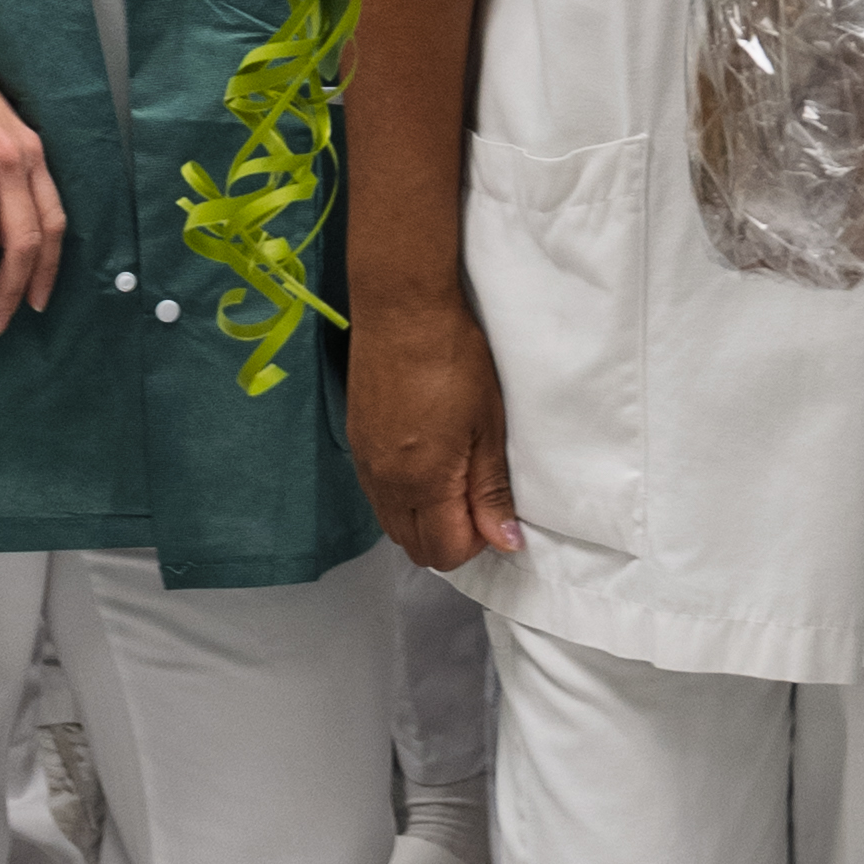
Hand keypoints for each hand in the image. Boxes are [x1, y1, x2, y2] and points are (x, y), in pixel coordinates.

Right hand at [345, 276, 519, 573]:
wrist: (402, 312)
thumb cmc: (455, 362)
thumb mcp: (488, 427)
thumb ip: (491, 491)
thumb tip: (506, 541)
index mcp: (423, 484)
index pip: (445, 552)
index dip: (477, 544)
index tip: (495, 513)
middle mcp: (386, 485)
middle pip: (414, 547)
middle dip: (450, 539)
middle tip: (478, 501)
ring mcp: (366, 465)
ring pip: (394, 524)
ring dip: (425, 520)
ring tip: (455, 481)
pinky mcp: (357, 443)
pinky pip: (378, 496)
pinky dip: (404, 499)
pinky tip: (427, 465)